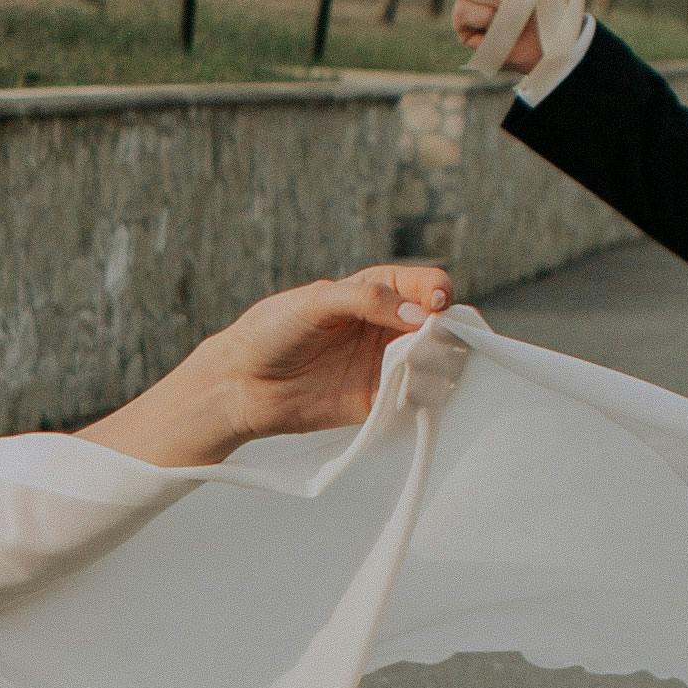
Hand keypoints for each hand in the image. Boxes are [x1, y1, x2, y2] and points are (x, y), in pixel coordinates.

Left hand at [210, 263, 457, 445]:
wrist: (240, 384)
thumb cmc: (270, 332)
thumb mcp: (315, 301)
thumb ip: (366, 299)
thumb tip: (419, 315)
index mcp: (375, 292)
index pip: (424, 286)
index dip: (438, 291)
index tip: (438, 302)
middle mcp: (386, 327)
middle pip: (437, 325)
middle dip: (447, 330)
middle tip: (438, 339)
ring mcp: (383, 364)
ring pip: (432, 361)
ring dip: (439, 363)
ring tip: (425, 365)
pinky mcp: (376, 401)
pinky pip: (412, 398)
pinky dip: (423, 395)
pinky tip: (417, 391)